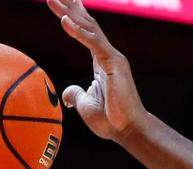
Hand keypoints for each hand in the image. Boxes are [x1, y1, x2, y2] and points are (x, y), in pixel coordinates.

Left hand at [48, 0, 148, 140]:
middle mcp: (108, 54)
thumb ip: (76, 95)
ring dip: (69, 12)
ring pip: (89, 28)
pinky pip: (92, 43)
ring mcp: (112, 57)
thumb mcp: (85, 105)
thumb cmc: (111, 121)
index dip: (74, 15)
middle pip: (87, 23)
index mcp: (102, 61)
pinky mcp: (114, 63)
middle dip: (70, 6)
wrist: (129, 131)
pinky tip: (64, 20)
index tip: (63, 2)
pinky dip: (77, 32)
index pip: (86, 31)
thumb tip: (66, 96)